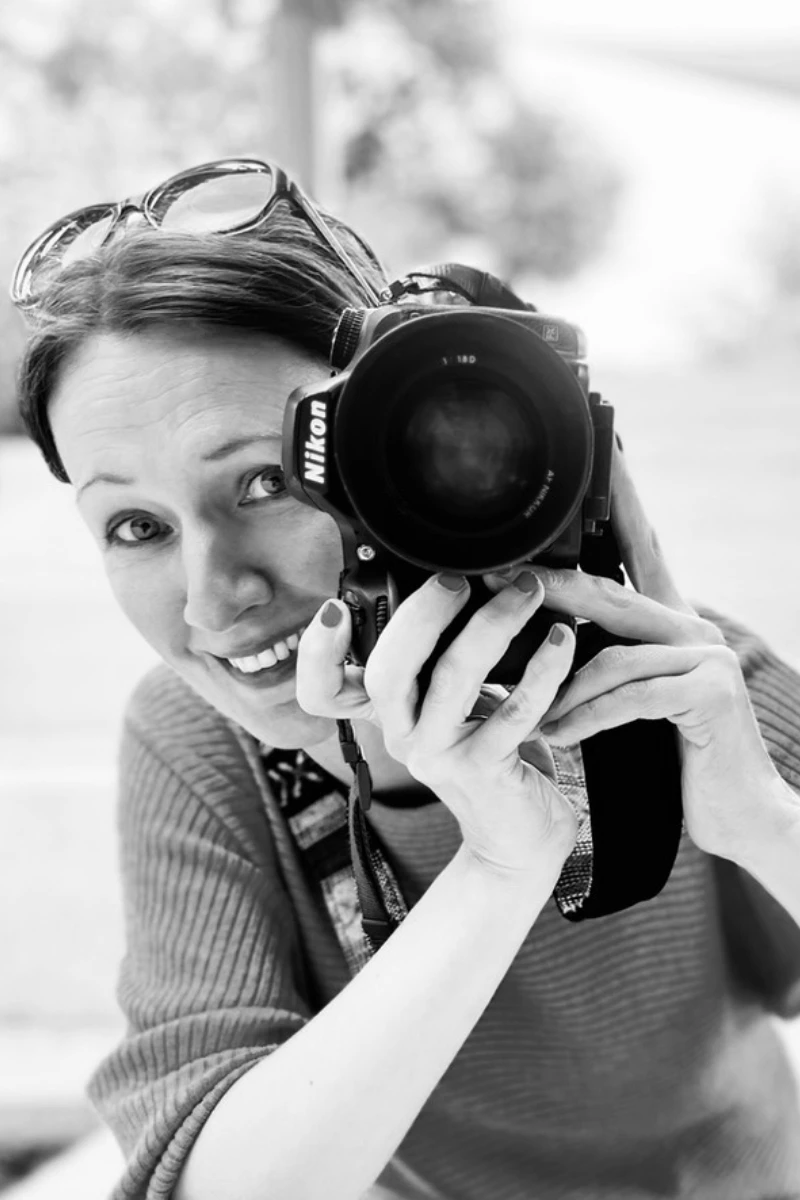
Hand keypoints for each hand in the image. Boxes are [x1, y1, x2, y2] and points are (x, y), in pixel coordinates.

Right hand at [296, 572, 578, 879]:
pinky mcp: (483, 770)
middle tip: (458, 580)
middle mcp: (403, 735)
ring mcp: (439, 756)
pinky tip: (562, 641)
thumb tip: (456, 580)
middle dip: (421, 615)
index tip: (334, 608)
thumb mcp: (453, 706)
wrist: (519, 836)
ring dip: (492, 625)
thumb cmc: (489, 755)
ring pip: (452, 680)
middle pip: (386, 673)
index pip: (323, 692)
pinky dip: (543, 670)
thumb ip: (440, 660)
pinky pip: (514, 710)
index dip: (316, 653)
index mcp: (388, 713)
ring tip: (526, 592)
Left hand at [490, 444, 784, 866]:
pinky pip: (627, 696)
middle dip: (549, 588)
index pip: (643, 547)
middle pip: (610, 594)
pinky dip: (585, 718)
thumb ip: (607, 664)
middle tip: (493, 578)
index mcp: (674, 624)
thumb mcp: (637, 702)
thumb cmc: (677, 758)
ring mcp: (707, 657)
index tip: (601, 452)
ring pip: (610, 654)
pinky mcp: (709, 694)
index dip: (624, 498)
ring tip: (529, 717)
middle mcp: (693, 628)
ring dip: (559, 690)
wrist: (739, 815)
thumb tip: (545, 638)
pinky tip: (558, 737)